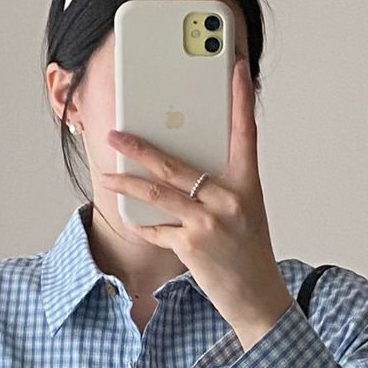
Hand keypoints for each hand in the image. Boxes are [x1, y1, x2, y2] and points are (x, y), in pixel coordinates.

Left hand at [101, 55, 292, 349]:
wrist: (258, 299)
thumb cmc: (249, 254)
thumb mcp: (246, 212)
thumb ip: (223, 187)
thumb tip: (187, 169)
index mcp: (248, 185)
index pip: (246, 133)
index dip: (241, 98)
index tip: (236, 67)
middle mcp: (230, 198)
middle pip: (177, 164)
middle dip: (141, 148)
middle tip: (117, 134)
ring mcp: (210, 221)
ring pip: (158, 193)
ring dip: (128, 183)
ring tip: (109, 175)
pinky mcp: (192, 245)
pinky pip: (157, 229)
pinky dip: (144, 225)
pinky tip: (134, 220)